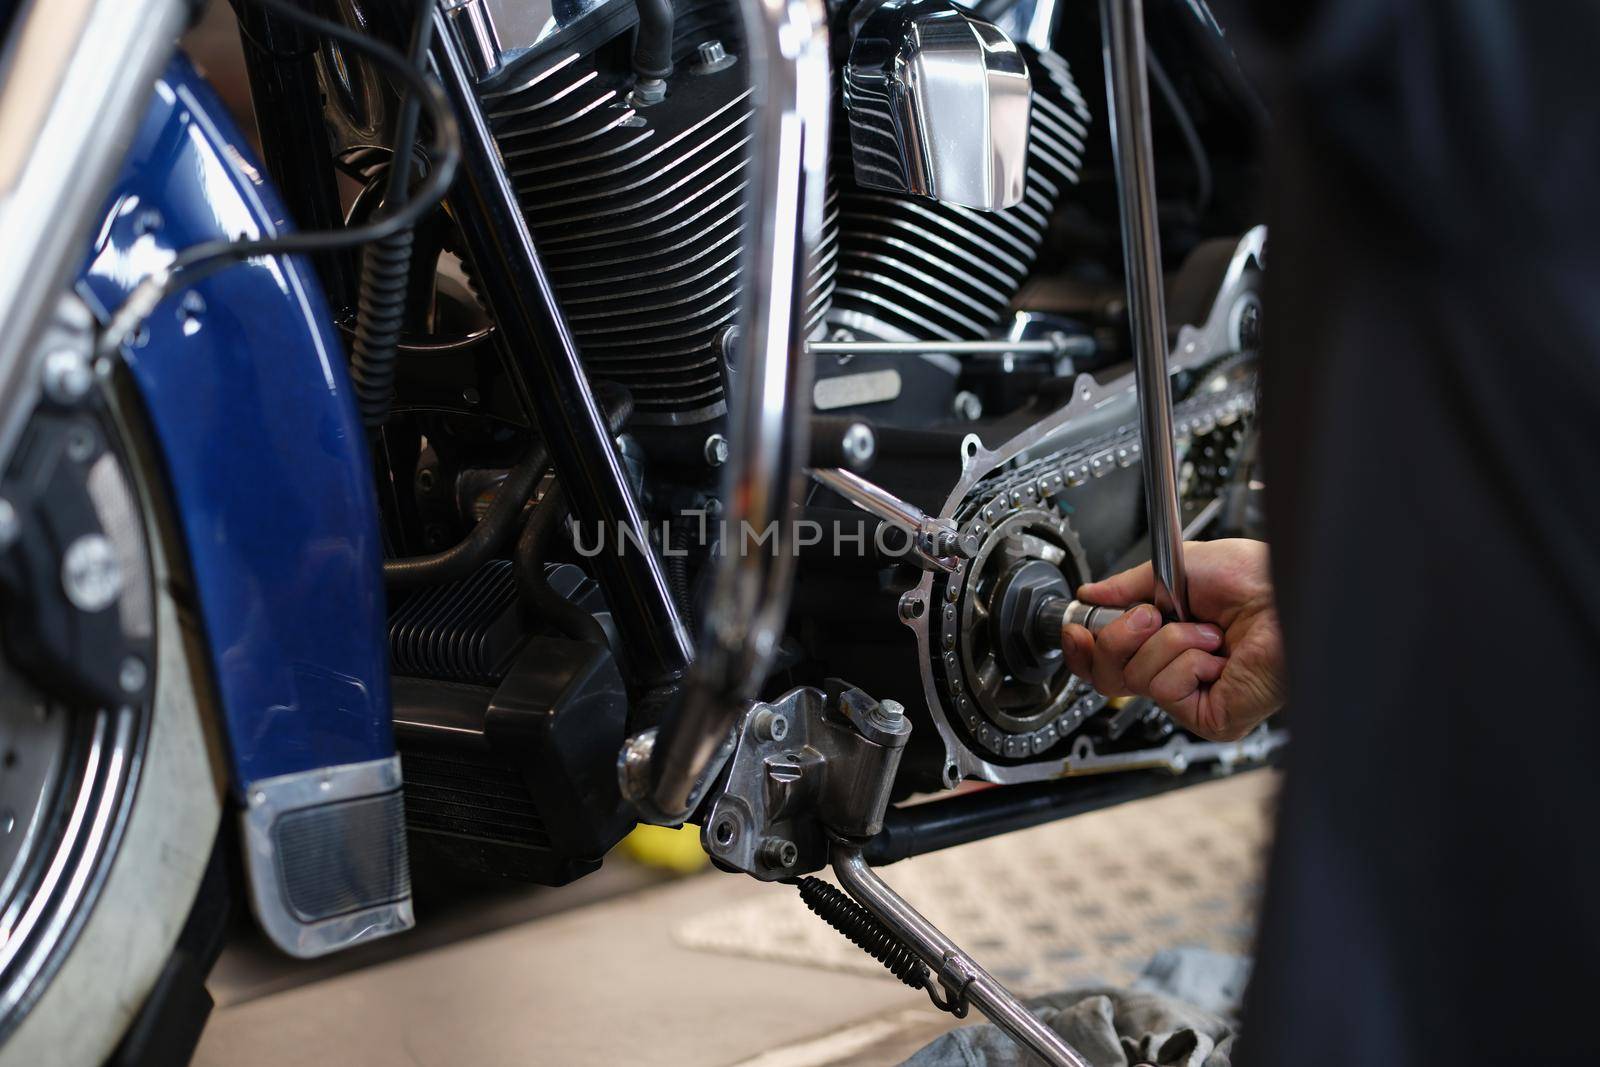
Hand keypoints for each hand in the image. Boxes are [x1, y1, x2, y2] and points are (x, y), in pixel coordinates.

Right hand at [1060, 538, 1285, 740]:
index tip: (1077, 629)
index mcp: (1168, 640)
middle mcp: (1178, 672)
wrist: (1285, 595)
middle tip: (1151, 616)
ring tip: (1206, 632)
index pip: (1108, 661)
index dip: (1085, 649)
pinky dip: (1188, 661)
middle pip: (1107, 676)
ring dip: (1170, 642)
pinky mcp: (1208, 718)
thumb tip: (1092, 594)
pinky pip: (1165, 690)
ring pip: (1135, 678)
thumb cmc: (1256, 579)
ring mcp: (1193, 698)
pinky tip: (1217, 655)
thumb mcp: (1177, 570)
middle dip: (1119, 638)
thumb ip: (1128, 585)